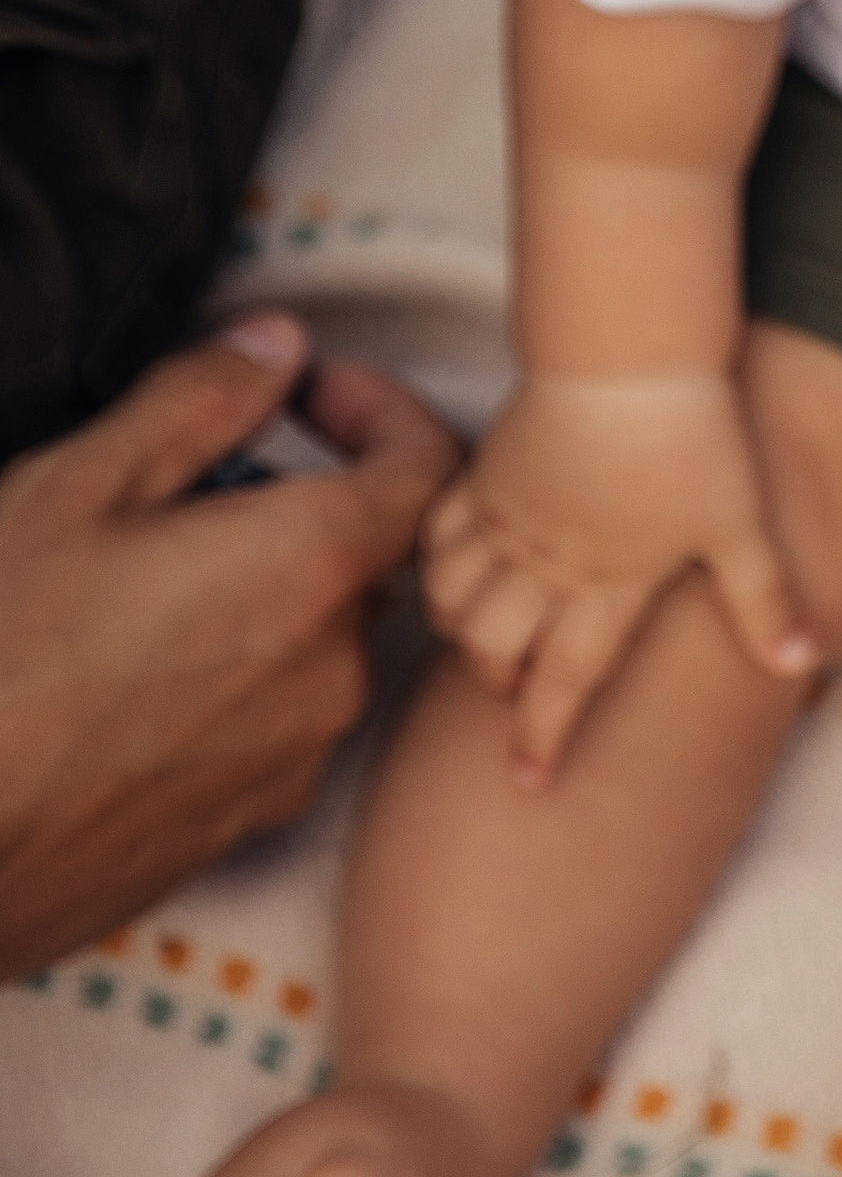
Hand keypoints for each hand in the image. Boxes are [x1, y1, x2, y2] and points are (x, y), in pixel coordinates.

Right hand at [0, 315, 455, 980]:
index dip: (381, 409)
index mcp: (312, 568)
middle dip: (288, 508)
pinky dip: (222, 683)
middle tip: (177, 496)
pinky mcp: (240, 829)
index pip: (428, 465)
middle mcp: (332, 671)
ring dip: (251, 599)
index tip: (309, 393)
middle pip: (360, 557)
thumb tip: (276, 347)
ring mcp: (290, 762)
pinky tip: (119, 683)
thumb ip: (199, 400)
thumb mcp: (78, 487)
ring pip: (309, 645)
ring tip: (129, 593)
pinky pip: (266, 726)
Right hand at [420, 371, 815, 781]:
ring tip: (486, 633)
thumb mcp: (739, 523)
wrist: (627, 350)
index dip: (541, 737)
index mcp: (609, 584)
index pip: (563, 682)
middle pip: (491, 649)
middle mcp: (547, 562)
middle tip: (514, 686)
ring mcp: (508, 518)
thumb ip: (762, 600)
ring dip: (459, 627)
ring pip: (451, 599)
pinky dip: (437, 564)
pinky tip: (459, 567)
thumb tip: (799, 665)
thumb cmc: (692, 435)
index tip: (528, 779)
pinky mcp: (487, 474)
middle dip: (496, 681)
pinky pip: (438, 538)